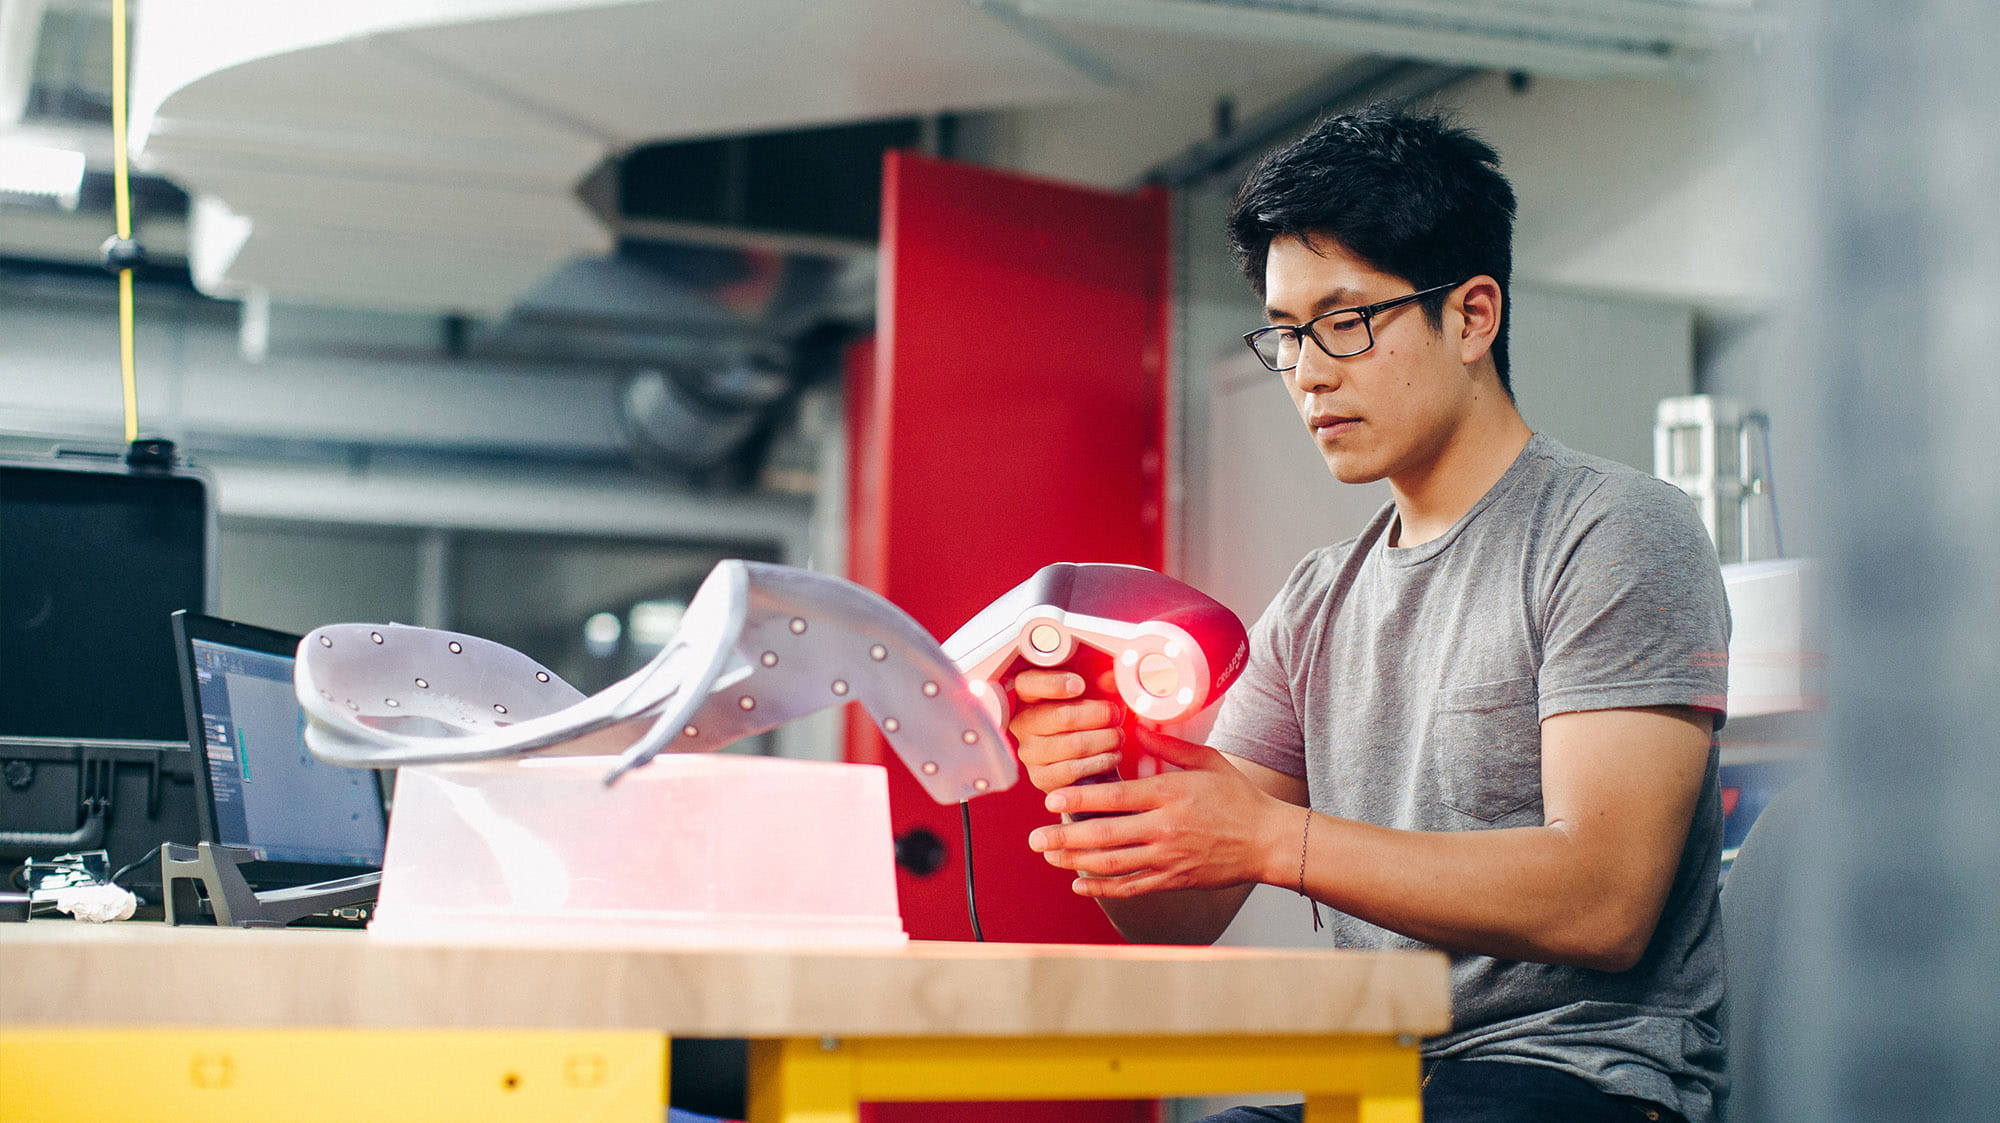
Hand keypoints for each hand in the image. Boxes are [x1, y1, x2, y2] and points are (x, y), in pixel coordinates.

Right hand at [1009, 667, 1127, 794]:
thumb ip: (1099, 681)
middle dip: (1098, 715)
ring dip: (1105, 740)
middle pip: (1061, 717)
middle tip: (1115, 714)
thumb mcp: (1091, 691)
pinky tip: (1112, 755)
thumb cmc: (1086, 716)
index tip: (1080, 685)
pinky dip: (1100, 762)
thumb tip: (1110, 678)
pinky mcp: (1040, 777)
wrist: (1089, 755)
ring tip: (1117, 736)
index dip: (1054, 684)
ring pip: (1073, 745)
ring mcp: (1029, 752)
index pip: (1028, 684)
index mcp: (1027, 695)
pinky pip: (1073, 770)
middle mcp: (1022, 724)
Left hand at [1026, 727, 1292, 898]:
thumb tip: (1136, 727)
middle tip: (1035, 837)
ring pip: (1112, 863)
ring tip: (1049, 856)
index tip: (1051, 800)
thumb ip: (1169, 746)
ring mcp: (1168, 857)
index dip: (1079, 800)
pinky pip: (1131, 887)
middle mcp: (1165, 828)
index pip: (1114, 799)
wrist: (1267, 841)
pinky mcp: (1173, 879)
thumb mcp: (1208, 761)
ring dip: (1075, 862)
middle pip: (1104, 835)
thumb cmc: (1239, 797)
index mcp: (1170, 795)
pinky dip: (1103, 887)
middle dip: (1064, 837)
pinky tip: (1080, 884)